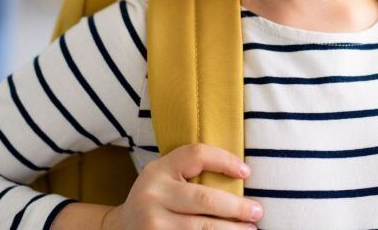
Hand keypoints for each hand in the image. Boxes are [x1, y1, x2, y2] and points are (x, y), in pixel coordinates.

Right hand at [102, 143, 261, 229]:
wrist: (119, 228)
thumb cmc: (155, 200)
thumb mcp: (164, 178)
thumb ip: (189, 173)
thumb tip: (242, 174)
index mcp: (158, 170)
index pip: (196, 155)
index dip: (225, 160)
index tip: (247, 172)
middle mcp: (153, 195)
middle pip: (205, 199)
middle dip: (237, 207)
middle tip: (258, 212)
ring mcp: (152, 224)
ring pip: (201, 228)